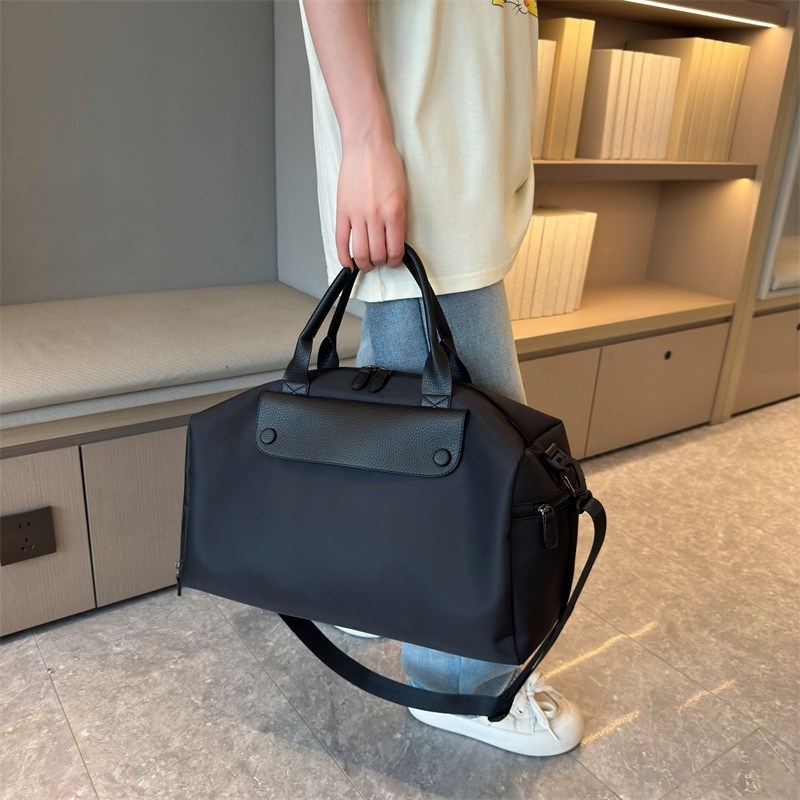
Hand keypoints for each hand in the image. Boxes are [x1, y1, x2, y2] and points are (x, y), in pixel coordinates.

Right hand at [336, 128, 406, 272]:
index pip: (395, 250)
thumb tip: (395, 241)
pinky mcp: (342, 211)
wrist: (367, 144)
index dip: (396, 261)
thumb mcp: (402, 194)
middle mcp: (375, 216)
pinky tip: (348, 263)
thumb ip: (399, 219)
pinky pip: (341, 241)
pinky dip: (344, 257)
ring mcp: (357, 214)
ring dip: (364, 263)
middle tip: (381, 260)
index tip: (395, 260)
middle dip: (381, 262)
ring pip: (359, 252)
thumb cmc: (386, 164)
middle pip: (377, 254)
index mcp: (394, 212)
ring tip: (367, 262)